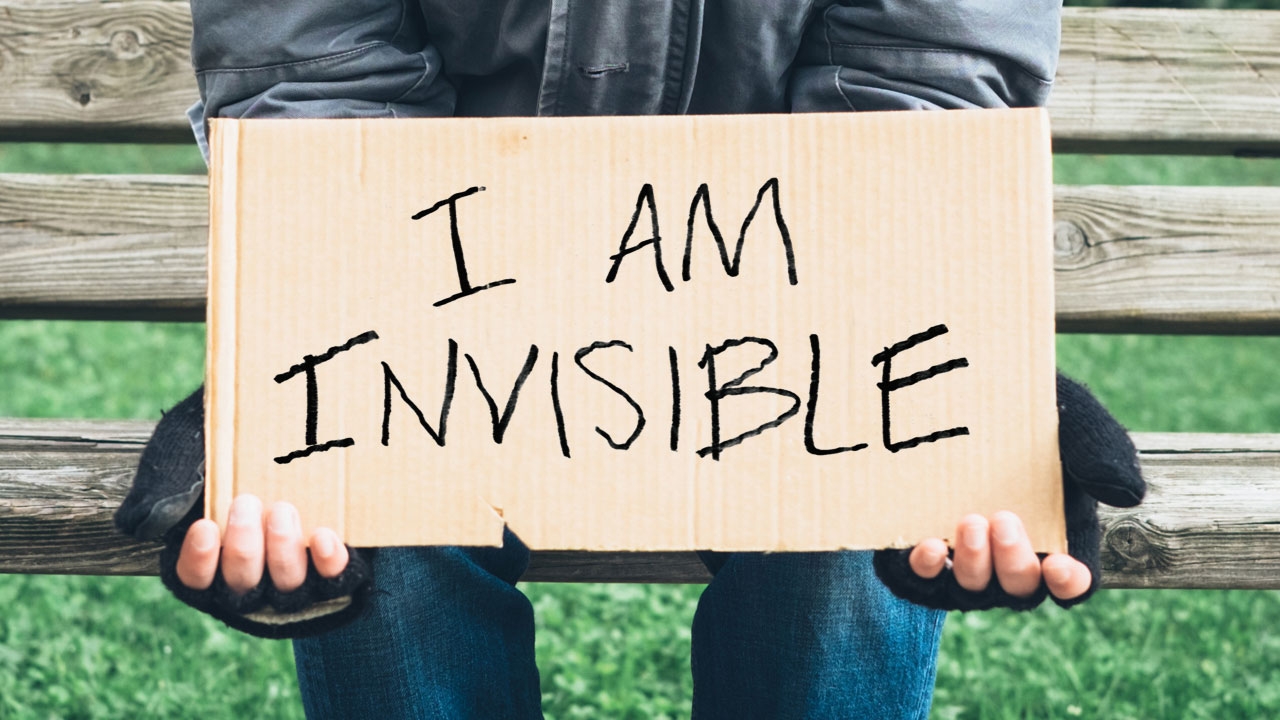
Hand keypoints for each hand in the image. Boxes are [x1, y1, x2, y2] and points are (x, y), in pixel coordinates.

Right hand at [115, 386, 372, 638]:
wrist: (297, 414)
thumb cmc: (231, 439)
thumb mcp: (189, 449)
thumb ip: (167, 483)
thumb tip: (140, 524)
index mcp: (208, 557)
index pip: (194, 580)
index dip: (198, 562)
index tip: (204, 526)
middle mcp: (249, 578)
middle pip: (241, 585)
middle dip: (242, 549)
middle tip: (245, 503)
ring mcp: (294, 577)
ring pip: (286, 587)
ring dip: (282, 552)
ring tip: (283, 510)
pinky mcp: (335, 568)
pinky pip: (334, 581)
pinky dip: (328, 563)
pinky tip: (324, 536)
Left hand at [873, 373, 1145, 610]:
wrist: (966, 388)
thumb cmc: (1031, 410)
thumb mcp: (1074, 417)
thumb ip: (1104, 451)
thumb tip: (1127, 496)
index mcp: (1061, 535)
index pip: (1073, 582)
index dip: (1069, 584)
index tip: (1059, 565)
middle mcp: (1015, 557)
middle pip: (1020, 589)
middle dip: (1014, 563)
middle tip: (1005, 519)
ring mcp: (969, 559)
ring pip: (973, 589)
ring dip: (973, 565)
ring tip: (969, 522)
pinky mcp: (924, 552)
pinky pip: (924, 579)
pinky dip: (925, 571)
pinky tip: (927, 546)